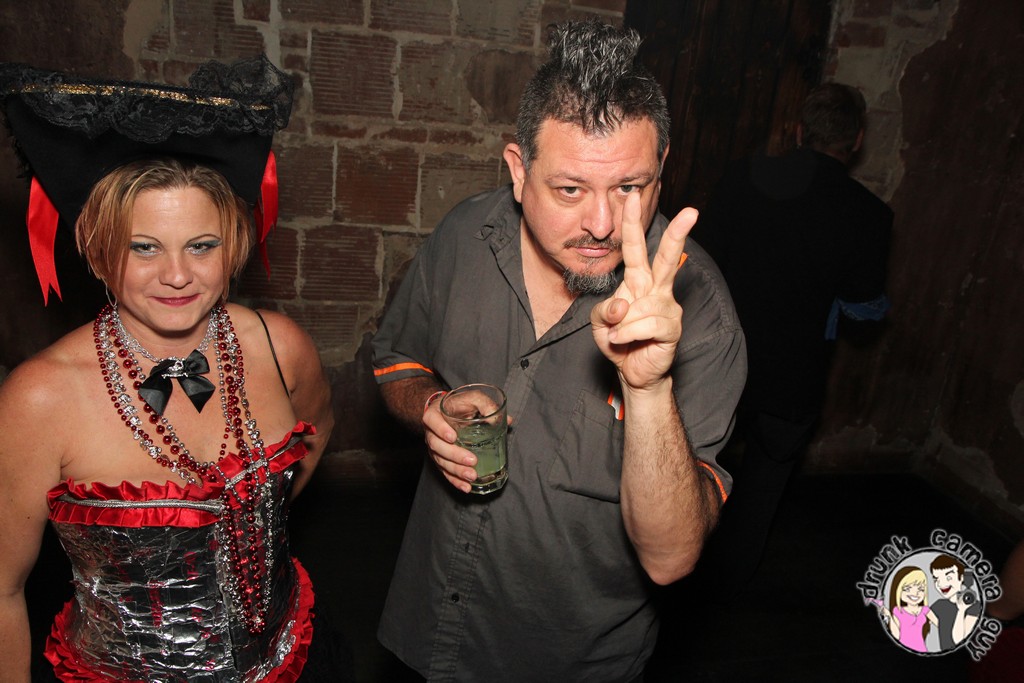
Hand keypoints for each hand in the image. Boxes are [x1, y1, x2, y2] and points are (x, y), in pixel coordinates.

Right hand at [422, 388, 503, 493]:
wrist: (448, 411)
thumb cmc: (461, 403)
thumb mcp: (473, 397)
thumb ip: (487, 404)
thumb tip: (508, 420)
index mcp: (436, 413)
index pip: (431, 420)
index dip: (440, 429)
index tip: (452, 437)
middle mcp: (431, 432)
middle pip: (437, 446)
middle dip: (454, 455)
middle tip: (471, 460)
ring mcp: (435, 447)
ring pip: (441, 461)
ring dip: (456, 470)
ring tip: (471, 476)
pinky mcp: (441, 459)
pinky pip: (445, 472)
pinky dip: (455, 480)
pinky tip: (466, 487)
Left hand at [590, 192, 697, 391]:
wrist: (632, 372)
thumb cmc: (618, 340)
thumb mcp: (599, 322)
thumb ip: (603, 309)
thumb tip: (624, 304)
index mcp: (639, 281)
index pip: (635, 248)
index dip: (632, 223)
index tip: (633, 197)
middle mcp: (656, 289)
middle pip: (667, 258)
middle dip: (678, 235)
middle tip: (691, 212)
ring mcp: (667, 307)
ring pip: (641, 305)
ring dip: (621, 324)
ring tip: (619, 336)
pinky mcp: (672, 327)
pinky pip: (645, 324)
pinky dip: (628, 334)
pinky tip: (624, 342)